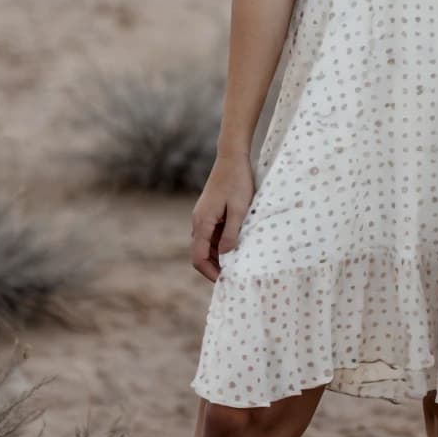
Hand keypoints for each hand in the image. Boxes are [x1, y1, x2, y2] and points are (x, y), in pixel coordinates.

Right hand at [191, 153, 254, 282]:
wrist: (232, 156)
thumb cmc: (237, 181)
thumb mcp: (239, 209)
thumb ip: (232, 233)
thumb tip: (226, 256)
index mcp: (202, 222)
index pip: (199, 258)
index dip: (210, 273)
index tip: (226, 280)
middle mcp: (198, 221)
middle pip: (201, 254)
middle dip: (214, 267)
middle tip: (234, 275)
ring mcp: (202, 216)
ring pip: (206, 244)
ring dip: (219, 255)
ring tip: (238, 261)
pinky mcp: (209, 211)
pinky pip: (211, 234)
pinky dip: (220, 243)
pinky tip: (236, 243)